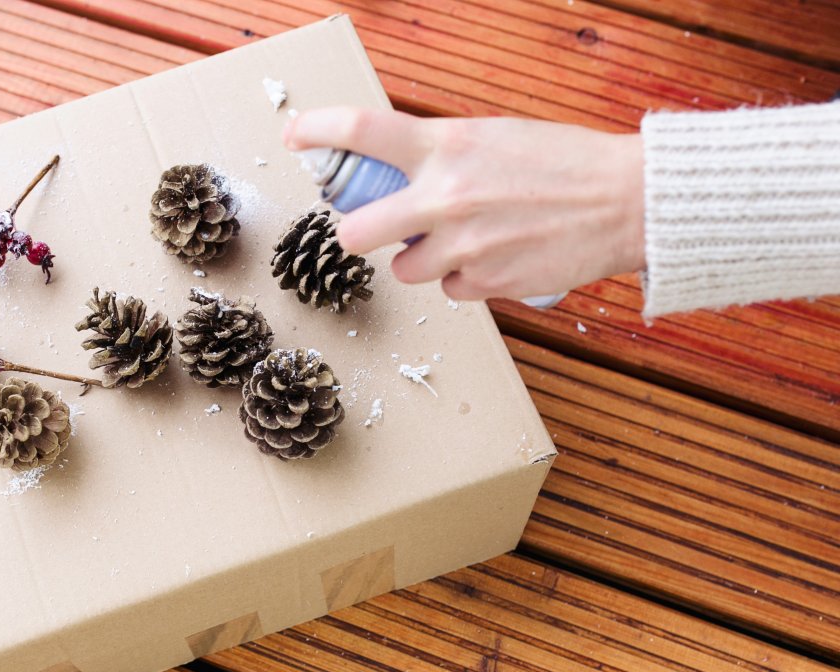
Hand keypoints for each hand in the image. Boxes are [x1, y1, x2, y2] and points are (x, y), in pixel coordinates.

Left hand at [283, 108, 644, 301]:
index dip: (318, 130)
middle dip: (358, 237)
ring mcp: (462, 246)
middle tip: (373, 231)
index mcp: (447, 145)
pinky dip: (463, 279)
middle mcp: (445, 197)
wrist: (628, 201)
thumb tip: (400, 172)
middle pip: (356, 233)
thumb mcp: (494, 137)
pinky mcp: (484, 285)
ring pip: (405, 270)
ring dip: (423, 259)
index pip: (363, 130)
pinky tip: (495, 258)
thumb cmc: (566, 162)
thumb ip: (442, 154)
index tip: (297, 135)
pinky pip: (448, 290)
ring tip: (466, 240)